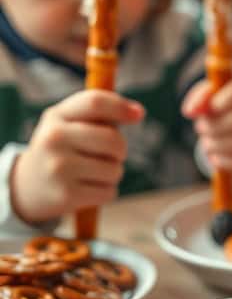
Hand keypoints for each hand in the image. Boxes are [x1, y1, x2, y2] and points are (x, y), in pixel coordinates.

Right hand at [11, 91, 143, 223]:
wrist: (26, 186)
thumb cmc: (60, 148)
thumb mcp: (67, 123)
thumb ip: (99, 113)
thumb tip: (138, 112)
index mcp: (56, 116)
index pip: (95, 103)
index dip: (121, 107)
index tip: (139, 114)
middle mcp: (54, 139)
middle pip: (113, 140)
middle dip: (120, 149)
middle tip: (111, 154)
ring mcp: (59, 168)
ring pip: (114, 169)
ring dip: (113, 172)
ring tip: (93, 172)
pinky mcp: (66, 195)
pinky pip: (109, 191)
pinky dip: (106, 191)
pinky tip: (88, 188)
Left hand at [182, 67, 231, 173]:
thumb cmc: (224, 104)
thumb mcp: (211, 94)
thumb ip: (201, 97)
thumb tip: (190, 111)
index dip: (229, 96)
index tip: (213, 107)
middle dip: (215, 126)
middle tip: (200, 128)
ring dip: (216, 144)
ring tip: (207, 142)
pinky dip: (224, 160)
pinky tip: (216, 155)